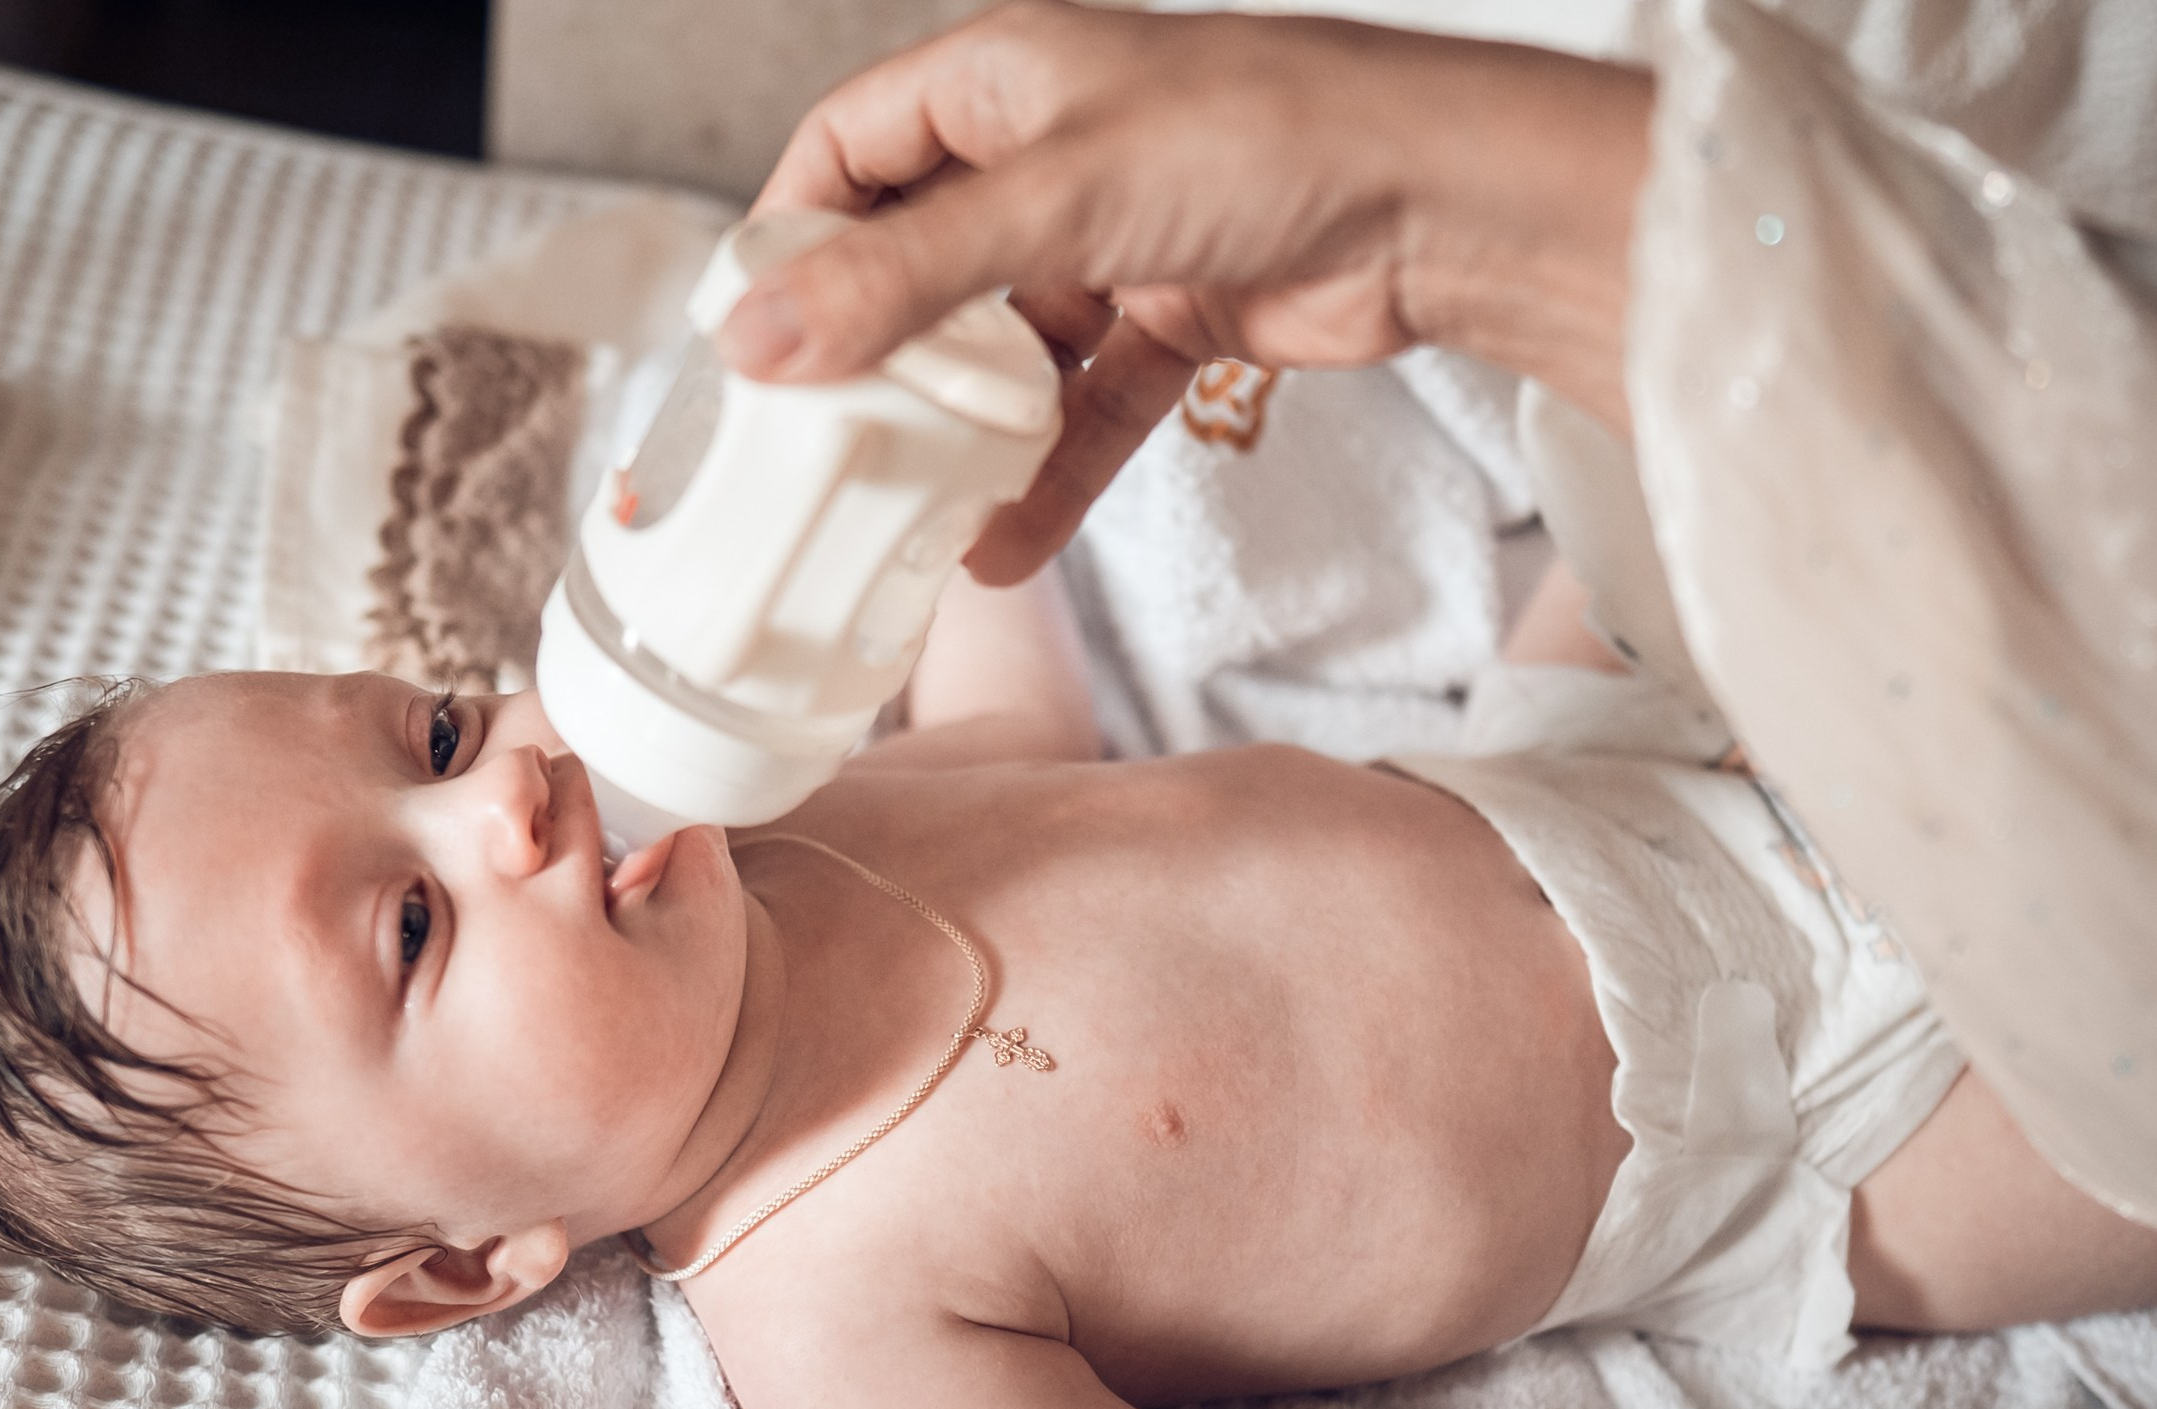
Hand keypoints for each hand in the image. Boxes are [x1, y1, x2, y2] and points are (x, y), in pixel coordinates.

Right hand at [728, 0, 1651, 581]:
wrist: (1442, 203)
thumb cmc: (1263, 140)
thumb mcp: (1051, 202)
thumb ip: (902, 277)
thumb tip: (757, 339)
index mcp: (1002, 80)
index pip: (848, 146)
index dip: (788, 231)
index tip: (746, 331)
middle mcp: (1048, 154)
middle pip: (917, 258)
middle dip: (871, 354)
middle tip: (814, 441)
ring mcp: (1112, 242)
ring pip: (1000, 348)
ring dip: (961, 434)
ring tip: (906, 514)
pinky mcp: (1173, 322)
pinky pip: (1082, 410)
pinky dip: (1047, 474)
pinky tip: (1004, 547)